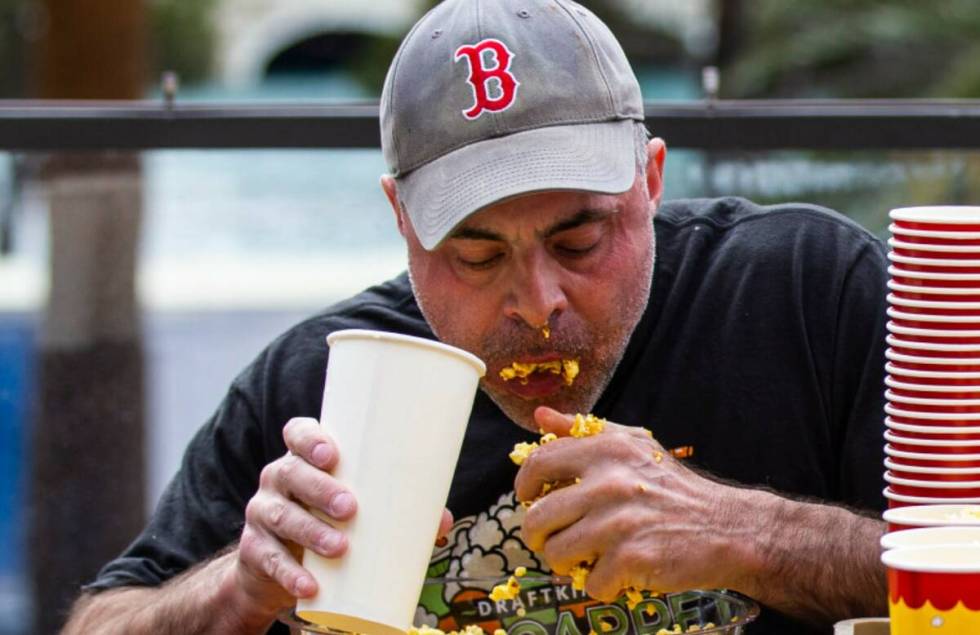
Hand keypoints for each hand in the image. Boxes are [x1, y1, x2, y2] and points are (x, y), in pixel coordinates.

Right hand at [232, 417, 453, 619]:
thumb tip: (443, 521)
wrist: (278, 567)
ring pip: (281, 515)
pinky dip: (291, 573)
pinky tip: (309, 584)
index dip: (310, 439)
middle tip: (350, 507)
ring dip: (311, 531)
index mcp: (303, 458)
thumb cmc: (327, 521)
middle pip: (291, 473)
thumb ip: (397, 510)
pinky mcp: (255, 550)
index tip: (332, 453)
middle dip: (320, 488)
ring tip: (340, 547)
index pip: (297, 433)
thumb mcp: (355, 509)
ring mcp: (262, 512)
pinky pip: (269, 559)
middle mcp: (278, 479)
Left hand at [516, 407, 749, 601]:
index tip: (528, 499)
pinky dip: (600, 584)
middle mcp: (607, 483)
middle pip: (537, 518)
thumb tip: (539, 417)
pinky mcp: (631, 558)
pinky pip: (590, 582)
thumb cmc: (672, 486)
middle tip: (551, 540)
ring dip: (565, 563)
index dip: (524, 486)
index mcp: (604, 451)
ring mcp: (618, 522)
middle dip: (538, 536)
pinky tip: (616, 573)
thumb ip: (582, 430)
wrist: (726, 527)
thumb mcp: (631, 444)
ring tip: (584, 558)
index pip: (538, 464)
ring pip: (556, 553)